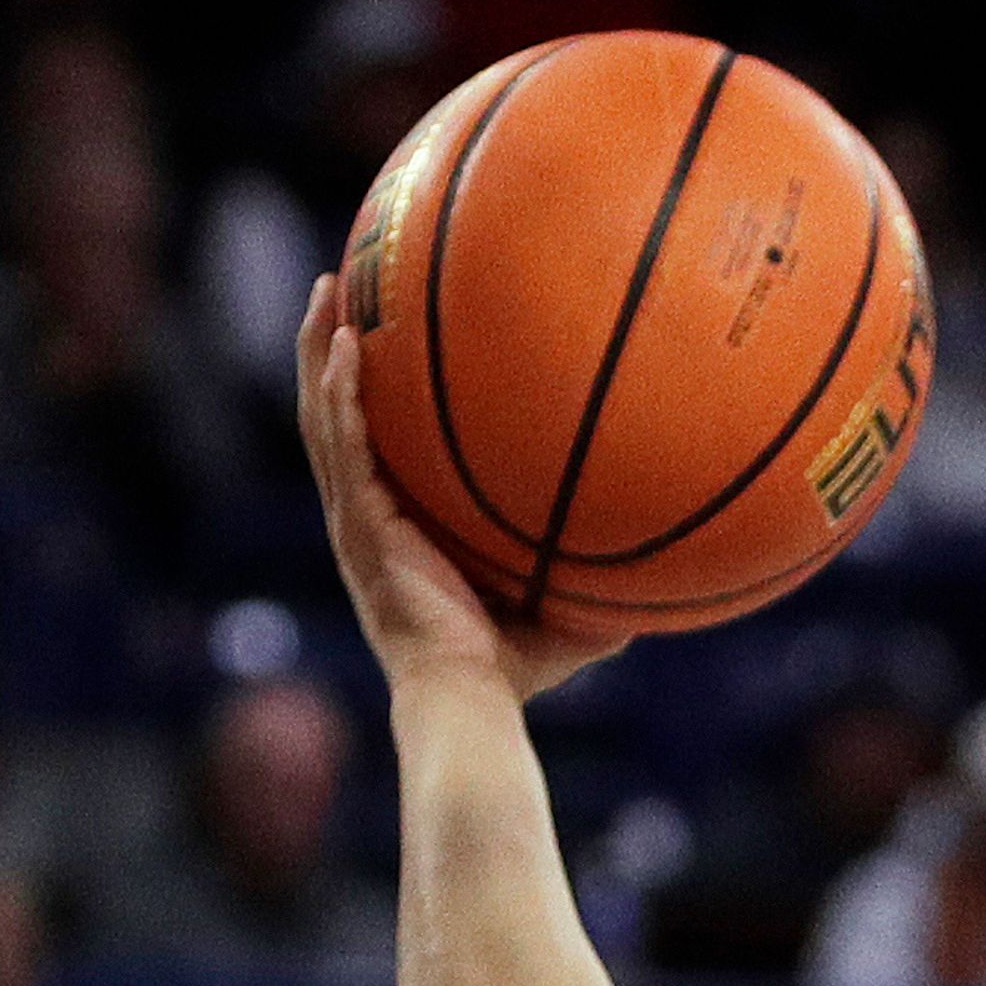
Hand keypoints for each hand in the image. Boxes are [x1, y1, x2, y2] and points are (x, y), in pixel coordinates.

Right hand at [295, 277, 624, 703]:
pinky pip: (344, 445)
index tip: (380, 337)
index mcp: (397, 529)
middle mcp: (368, 517)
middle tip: (339, 287)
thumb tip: (665, 566)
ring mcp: (358, 521)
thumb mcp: (564, 611)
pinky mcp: (361, 527)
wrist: (471, 698)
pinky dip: (341, 393)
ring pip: (325, 418)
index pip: (374, 446)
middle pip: (336, 415)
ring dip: (321, 352)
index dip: (367, 394)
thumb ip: (598, 580)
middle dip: (331, 350)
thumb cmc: (512, 669)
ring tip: (327, 290)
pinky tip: (348, 345)